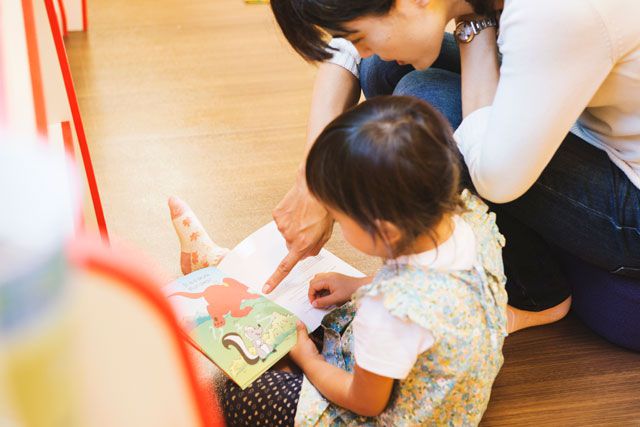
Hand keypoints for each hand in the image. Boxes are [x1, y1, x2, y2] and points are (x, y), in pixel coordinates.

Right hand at [264, 173, 333, 292]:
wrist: (315, 188)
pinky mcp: (277, 215)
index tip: (266, 288)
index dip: (275, 279)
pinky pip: (282, 221)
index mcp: (302, 245)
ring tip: (305, 216)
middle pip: (291, 246)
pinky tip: (298, 210)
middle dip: (299, 241)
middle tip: (309, 228)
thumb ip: (315, 248)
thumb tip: (305, 254)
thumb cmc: (323, 210)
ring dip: (295, 228)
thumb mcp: (326, 234)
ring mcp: (282, 226)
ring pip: (287, 233)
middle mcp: (290, 237)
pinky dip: (289, 218)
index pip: (285, 267)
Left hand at [289, 321, 322, 369]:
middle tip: (293, 320)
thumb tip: (298, 321)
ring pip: (298, 340)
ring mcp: (300, 351)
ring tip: (299, 323)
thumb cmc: (306, 354)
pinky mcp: (307, 351)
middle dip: (293, 330)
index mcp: (288, 348)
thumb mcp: (302, 340)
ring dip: (300, 333)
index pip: (284, 338)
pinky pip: (305, 342)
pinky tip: (306, 331)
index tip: (285, 322)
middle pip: (292, 338)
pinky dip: (305, 337)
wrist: (316, 364)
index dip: (285, 331)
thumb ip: (301, 330)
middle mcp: (293, 350)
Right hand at [308, 273, 370, 307]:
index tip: (314, 303)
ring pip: (317, 280)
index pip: (312, 286)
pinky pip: (323, 279)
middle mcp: (328, 275)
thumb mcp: (336, 298)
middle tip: (317, 300)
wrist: (360, 286)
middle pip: (313, 282)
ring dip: (316, 288)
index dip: (311, 295)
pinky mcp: (334, 277)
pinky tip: (326, 293)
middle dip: (312, 292)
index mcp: (327, 279)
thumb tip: (314, 304)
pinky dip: (321, 286)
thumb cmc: (350, 290)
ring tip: (321, 297)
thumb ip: (324, 302)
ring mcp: (331, 275)